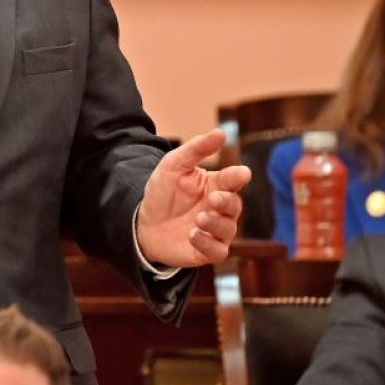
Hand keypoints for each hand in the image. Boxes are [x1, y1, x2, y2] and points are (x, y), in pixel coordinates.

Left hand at [135, 128, 250, 268]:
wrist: (142, 223)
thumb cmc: (162, 193)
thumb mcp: (173, 165)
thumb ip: (196, 149)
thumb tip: (221, 133)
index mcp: (216, 186)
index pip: (233, 180)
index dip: (238, 176)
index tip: (241, 173)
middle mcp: (220, 209)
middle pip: (235, 205)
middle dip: (226, 202)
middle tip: (213, 198)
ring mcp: (216, 231)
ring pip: (228, 229)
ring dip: (216, 223)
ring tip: (199, 218)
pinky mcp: (207, 251)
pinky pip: (217, 251)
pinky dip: (207, 243)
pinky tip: (193, 234)